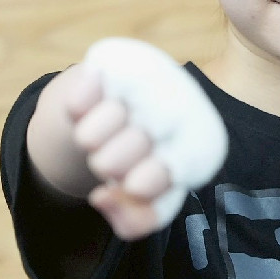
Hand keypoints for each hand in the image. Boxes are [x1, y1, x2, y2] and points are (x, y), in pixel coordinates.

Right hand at [63, 63, 172, 240]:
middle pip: (112, 164)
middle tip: (121, 150)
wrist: (151, 90)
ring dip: (91, 138)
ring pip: (91, 136)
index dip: (139, 185)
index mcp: (200, 148)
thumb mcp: (157, 194)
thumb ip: (136, 219)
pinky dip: (79, 107)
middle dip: (108, 164)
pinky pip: (79, 98)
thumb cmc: (155, 153)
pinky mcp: (119, 59)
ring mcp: (148, 80)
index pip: (159, 179)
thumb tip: (100, 199)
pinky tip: (97, 103)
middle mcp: (180, 110)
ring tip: (109, 129)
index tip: (134, 182)